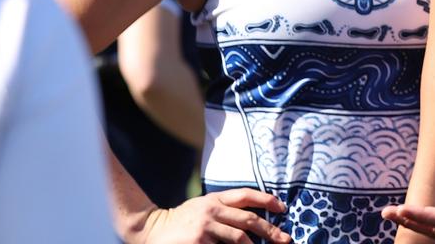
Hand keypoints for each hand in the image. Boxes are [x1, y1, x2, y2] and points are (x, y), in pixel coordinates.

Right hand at [136, 189, 290, 243]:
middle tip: (285, 239)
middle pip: (248, 219)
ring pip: (239, 238)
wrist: (149, 230)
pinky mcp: (199, 242)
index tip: (283, 208)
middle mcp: (211, 210)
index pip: (246, 195)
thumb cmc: (181, 222)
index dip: (266, 200)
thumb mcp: (202, 207)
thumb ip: (223, 209)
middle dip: (270, 230)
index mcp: (214, 199)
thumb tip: (254, 219)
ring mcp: (205, 227)